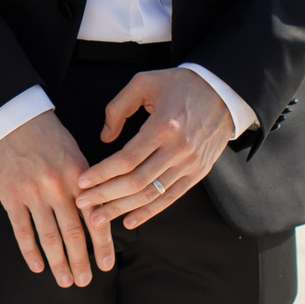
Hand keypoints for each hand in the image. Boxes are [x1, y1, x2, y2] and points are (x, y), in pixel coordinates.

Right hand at [0, 109, 113, 286]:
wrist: (11, 118)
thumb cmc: (48, 137)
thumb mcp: (74, 154)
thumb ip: (86, 184)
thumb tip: (99, 215)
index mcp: (78, 176)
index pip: (94, 217)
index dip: (102, 245)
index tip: (106, 266)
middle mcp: (57, 187)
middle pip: (73, 233)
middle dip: (81, 261)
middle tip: (85, 281)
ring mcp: (32, 193)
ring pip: (49, 237)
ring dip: (58, 262)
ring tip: (65, 281)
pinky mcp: (10, 196)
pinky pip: (22, 230)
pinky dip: (30, 251)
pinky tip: (37, 266)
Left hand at [74, 70, 236, 231]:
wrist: (223, 93)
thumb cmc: (180, 85)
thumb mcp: (145, 82)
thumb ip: (119, 108)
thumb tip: (105, 137)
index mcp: (164, 126)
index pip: (127, 159)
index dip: (102, 173)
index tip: (82, 182)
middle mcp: (178, 149)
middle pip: (136, 181)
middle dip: (105, 196)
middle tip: (82, 204)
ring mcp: (190, 164)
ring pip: (152, 194)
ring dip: (122, 209)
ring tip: (99, 218)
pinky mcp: (198, 172)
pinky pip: (170, 198)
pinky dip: (149, 212)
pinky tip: (129, 220)